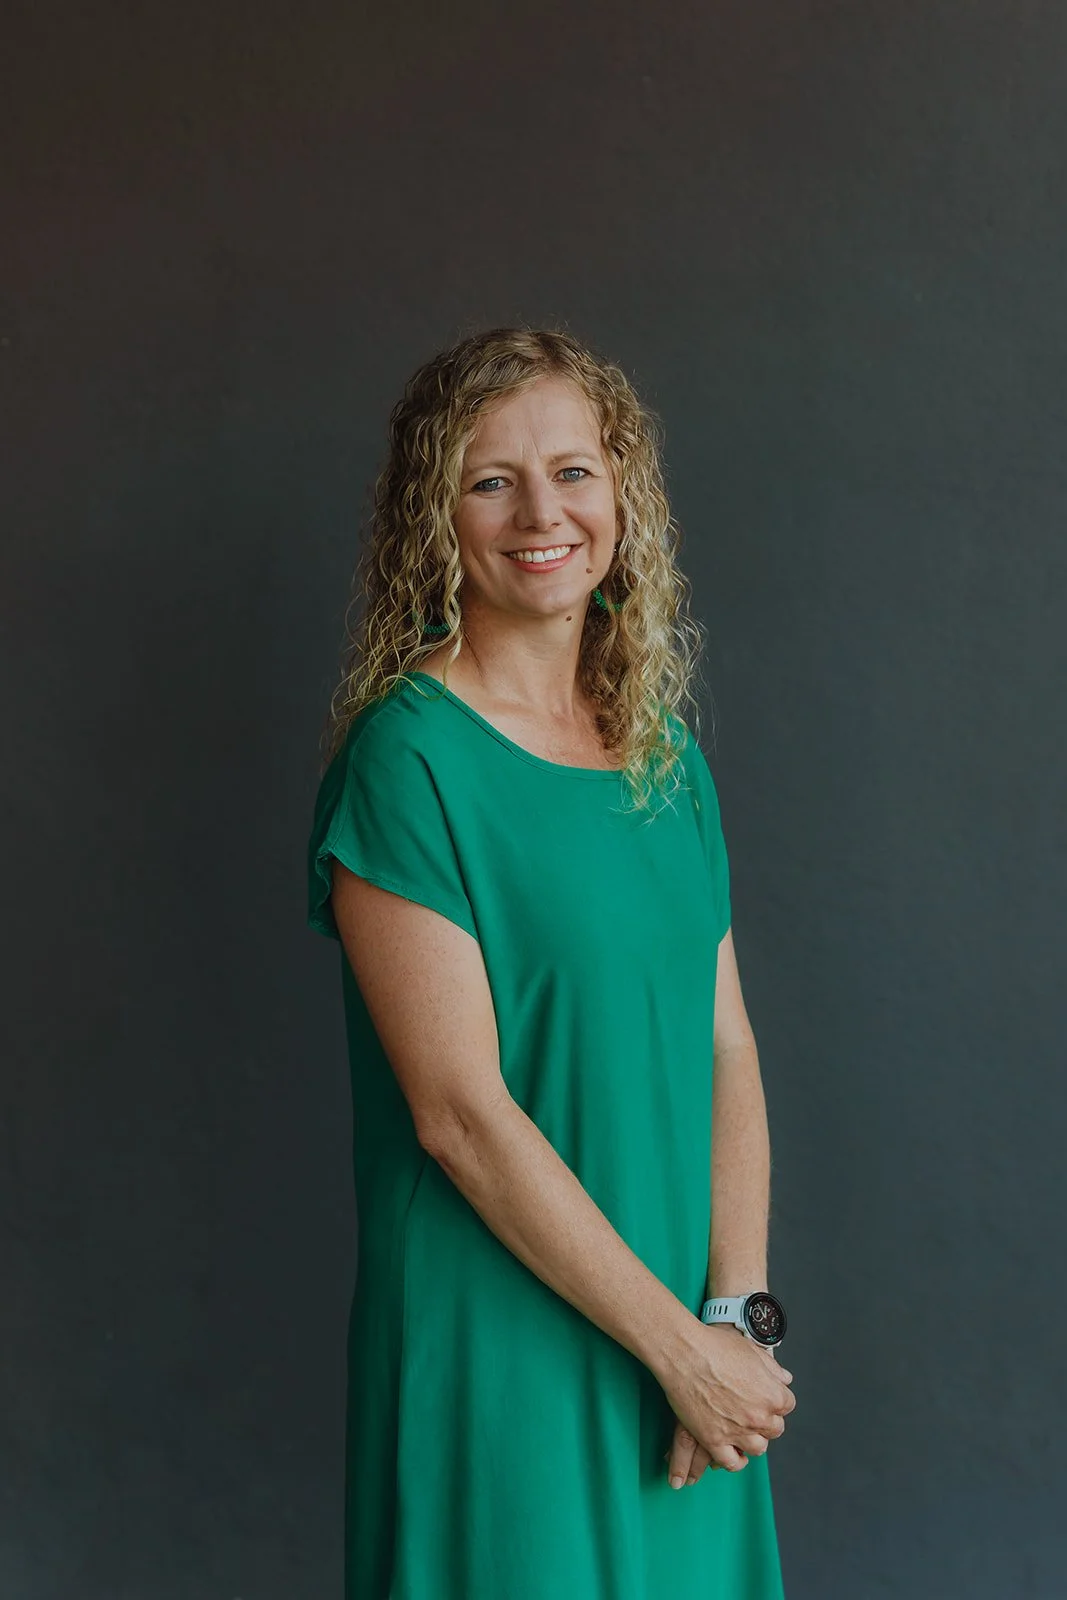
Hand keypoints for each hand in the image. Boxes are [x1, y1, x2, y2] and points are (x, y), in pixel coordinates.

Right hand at [660, 1328, 794, 1486]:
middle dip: (766, 1420)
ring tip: (743, 1430)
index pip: (787, 1406)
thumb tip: (784, 1379)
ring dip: (753, 1439)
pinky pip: (731, 1462)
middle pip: (774, 1429)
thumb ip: (772, 1368)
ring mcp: (737, 1431)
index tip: (766, 1397)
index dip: (776, 1400)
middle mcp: (759, 1417)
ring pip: (757, 1448)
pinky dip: (735, 1460)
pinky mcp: (714, 1440)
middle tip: (752, 1411)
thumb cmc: (715, 1347)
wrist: (685, 1353)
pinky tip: (733, 1452)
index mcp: (772, 1395)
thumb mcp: (751, 1350)